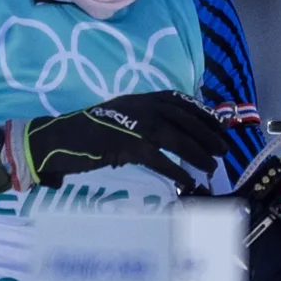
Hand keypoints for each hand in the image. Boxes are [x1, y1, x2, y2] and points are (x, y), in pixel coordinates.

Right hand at [14, 91, 224, 191]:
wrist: (56, 140)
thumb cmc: (87, 134)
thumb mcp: (121, 120)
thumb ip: (143, 124)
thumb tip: (170, 136)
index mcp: (138, 99)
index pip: (179, 101)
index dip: (202, 113)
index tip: (220, 126)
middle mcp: (138, 106)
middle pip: (182, 118)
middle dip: (207, 134)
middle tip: (224, 150)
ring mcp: (131, 124)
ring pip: (174, 137)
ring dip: (196, 152)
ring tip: (212, 166)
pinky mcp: (123, 144)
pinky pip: (156, 158)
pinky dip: (174, 170)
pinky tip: (186, 181)